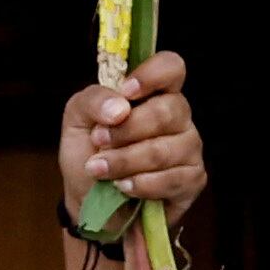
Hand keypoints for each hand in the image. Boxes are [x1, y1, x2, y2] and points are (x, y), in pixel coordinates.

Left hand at [57, 49, 207, 218]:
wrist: (88, 202)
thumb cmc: (88, 154)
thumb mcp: (77, 121)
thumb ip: (92, 101)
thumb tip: (120, 107)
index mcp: (153, 93)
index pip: (171, 67)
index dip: (152, 75)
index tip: (126, 92)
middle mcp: (178, 116)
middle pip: (167, 111)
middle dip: (126, 130)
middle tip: (98, 142)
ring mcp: (189, 148)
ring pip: (165, 150)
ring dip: (125, 161)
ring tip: (100, 170)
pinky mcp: (192, 179)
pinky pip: (172, 179)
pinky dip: (140, 185)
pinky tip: (122, 187)